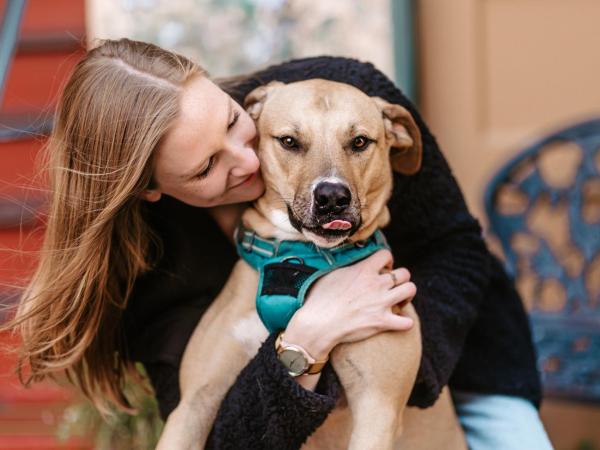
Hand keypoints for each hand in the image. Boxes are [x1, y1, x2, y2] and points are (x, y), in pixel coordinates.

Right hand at [284, 250, 415, 360]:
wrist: (318, 324)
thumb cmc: (319, 299)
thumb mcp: (331, 274)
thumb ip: (347, 267)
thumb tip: (351, 263)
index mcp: (363, 270)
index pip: (386, 254)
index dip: (387, 260)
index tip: (383, 268)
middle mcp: (376, 284)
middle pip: (404, 273)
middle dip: (400, 278)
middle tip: (391, 286)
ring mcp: (381, 303)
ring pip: (410, 290)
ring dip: (406, 295)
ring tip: (398, 300)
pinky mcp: (382, 322)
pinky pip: (406, 322)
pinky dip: (404, 323)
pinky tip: (397, 322)